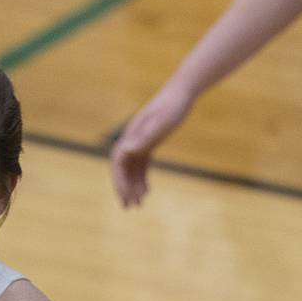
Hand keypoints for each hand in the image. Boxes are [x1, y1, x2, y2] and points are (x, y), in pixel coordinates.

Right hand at [109, 86, 194, 206]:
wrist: (182, 93)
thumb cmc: (173, 107)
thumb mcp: (161, 123)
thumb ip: (144, 138)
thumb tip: (125, 151)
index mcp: (130, 137)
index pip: (118, 164)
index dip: (120, 182)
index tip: (126, 197)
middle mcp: (131, 141)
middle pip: (121, 169)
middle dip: (124, 189)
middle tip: (129, 207)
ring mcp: (139, 142)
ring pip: (131, 169)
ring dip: (133, 187)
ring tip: (139, 204)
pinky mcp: (148, 143)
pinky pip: (141, 165)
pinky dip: (142, 179)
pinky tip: (147, 191)